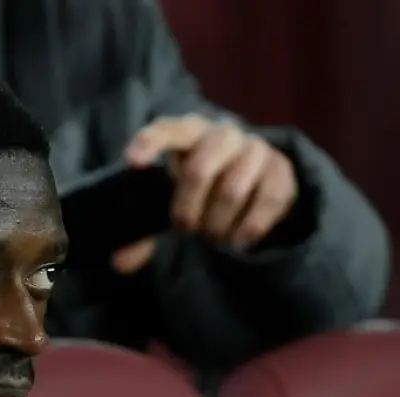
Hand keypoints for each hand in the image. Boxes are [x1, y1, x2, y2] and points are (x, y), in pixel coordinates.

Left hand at [114, 115, 297, 272]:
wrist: (252, 178)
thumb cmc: (198, 189)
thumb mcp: (168, 202)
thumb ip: (144, 230)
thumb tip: (119, 263)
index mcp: (187, 132)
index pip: (166, 130)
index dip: (149, 144)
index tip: (133, 164)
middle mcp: (221, 133)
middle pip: (199, 169)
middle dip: (187, 209)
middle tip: (184, 229)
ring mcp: (254, 148)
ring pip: (233, 189)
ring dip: (217, 224)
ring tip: (212, 237)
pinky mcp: (281, 168)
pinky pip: (268, 199)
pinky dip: (249, 227)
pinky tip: (238, 240)